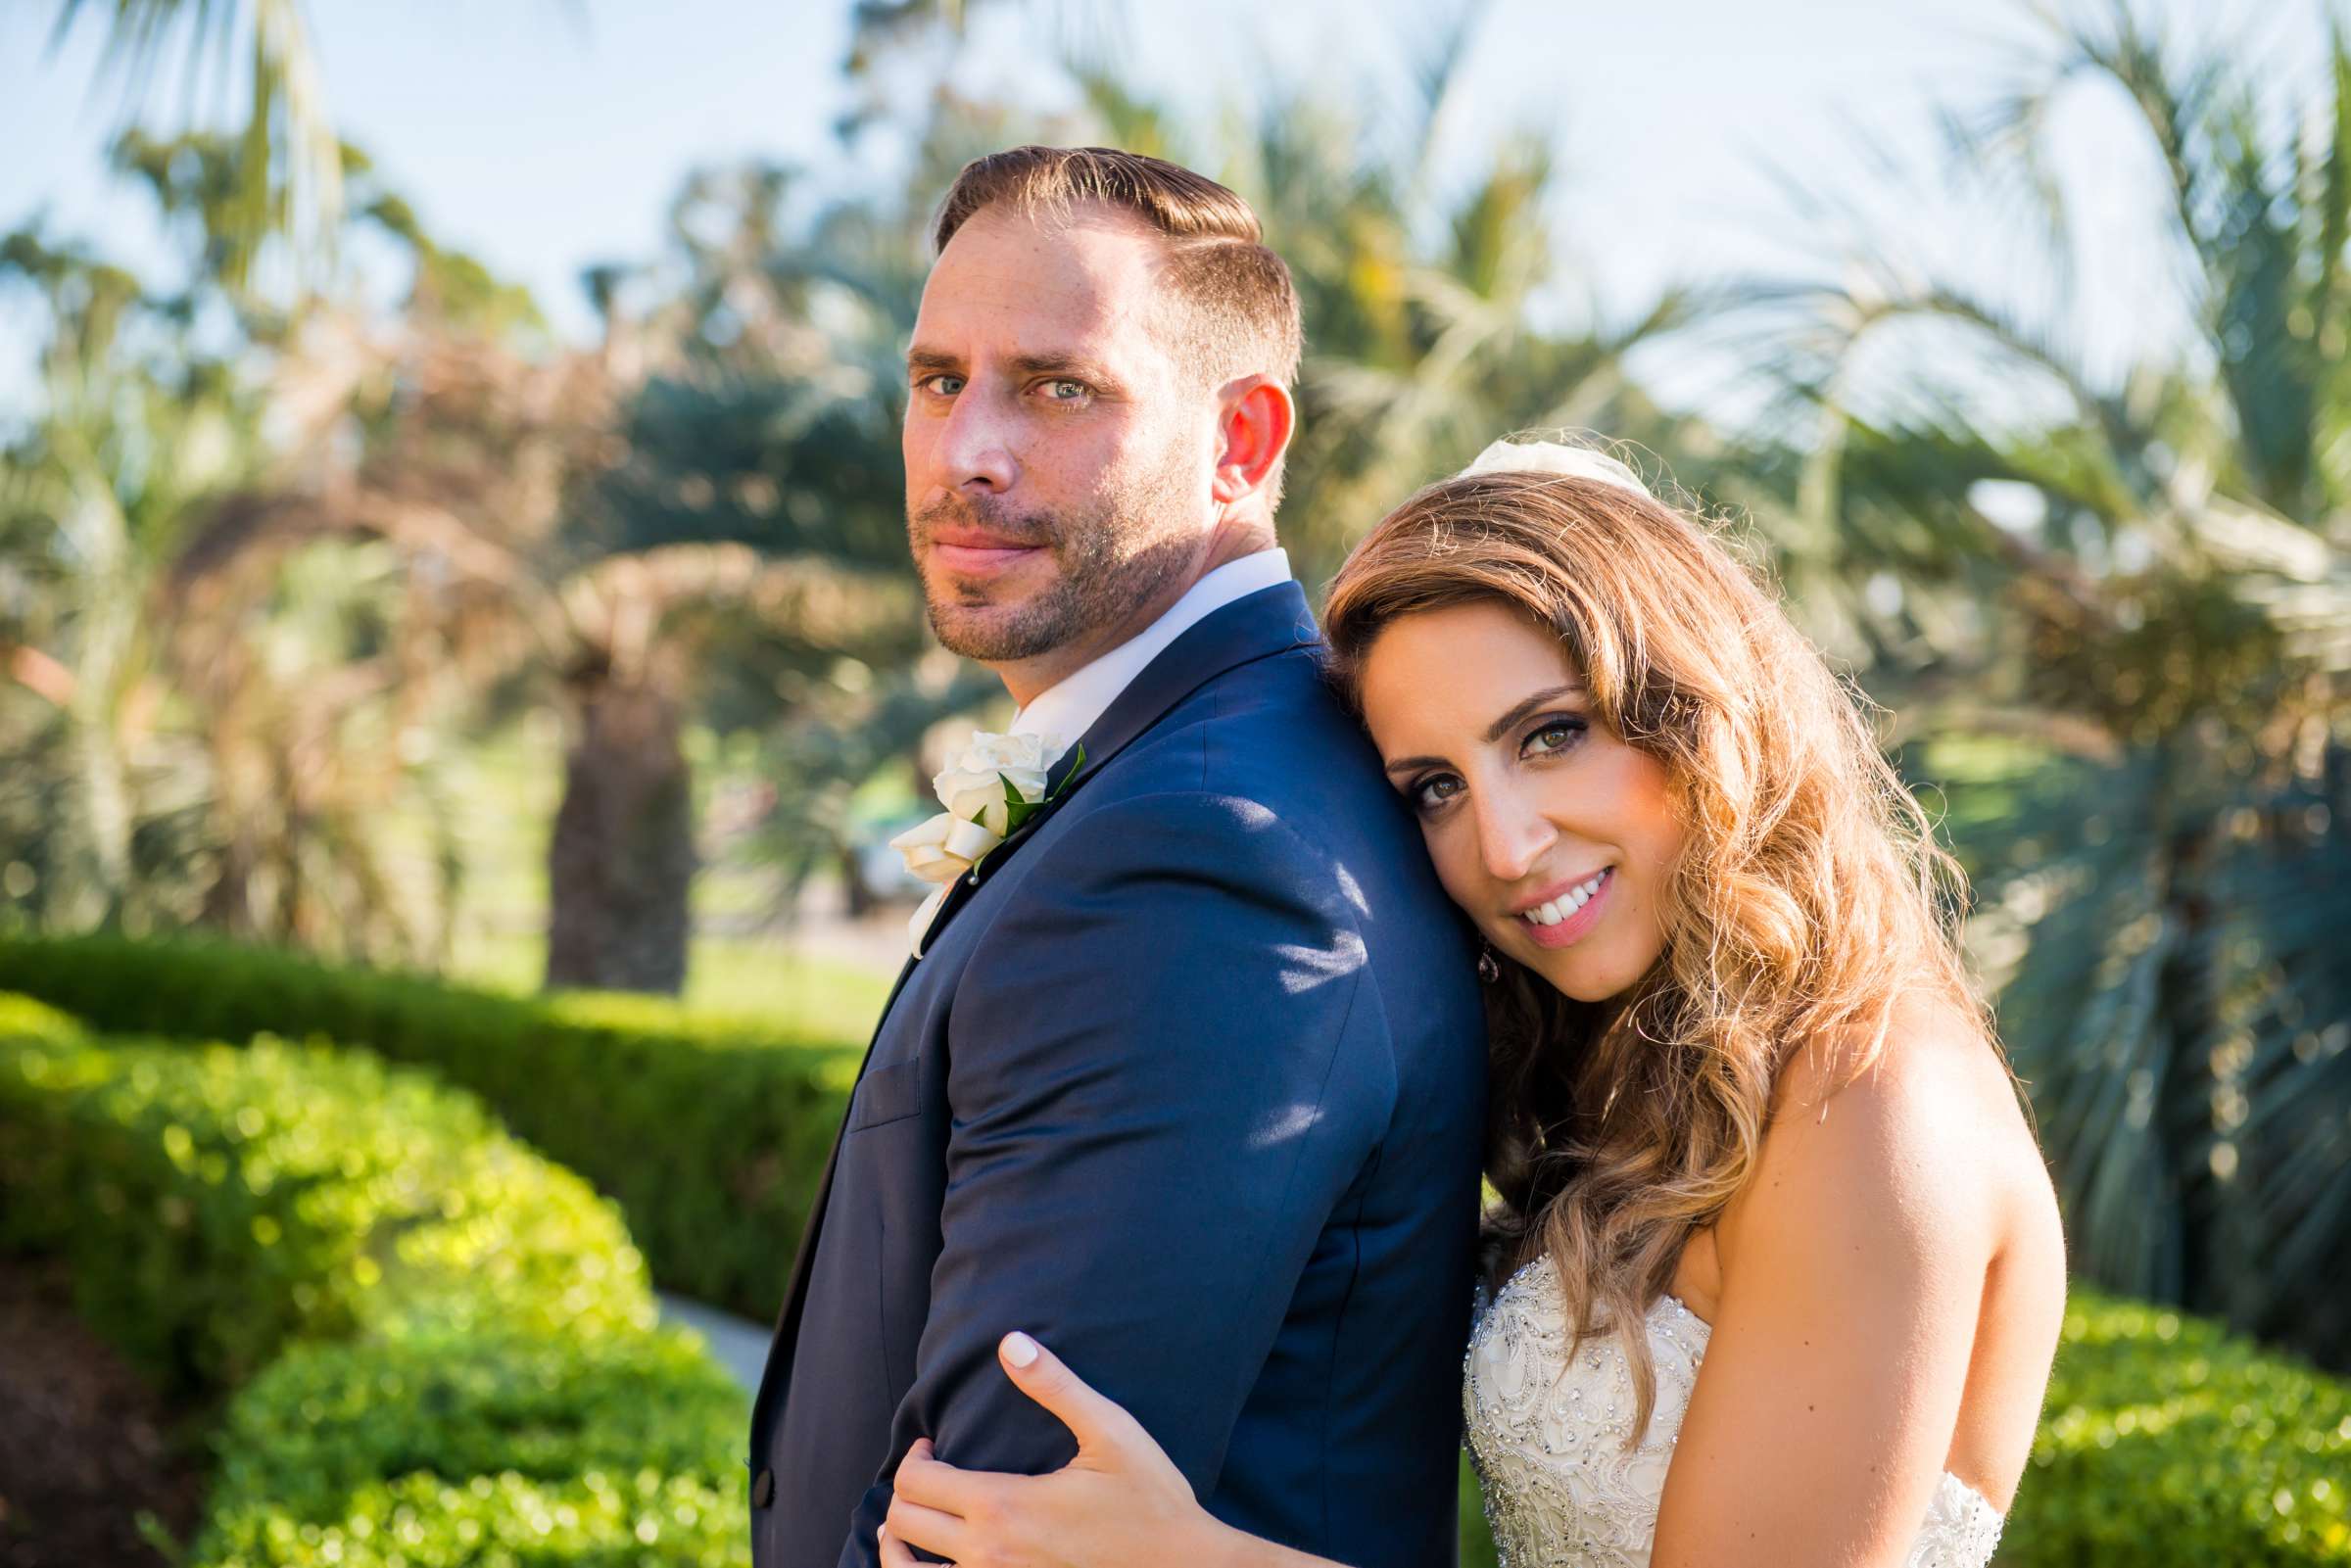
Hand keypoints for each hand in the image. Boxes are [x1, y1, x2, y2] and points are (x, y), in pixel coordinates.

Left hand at [878, 1331, 1225, 1567]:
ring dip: (899, 1545)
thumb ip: (1056, 1387)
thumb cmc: (1152, 1501)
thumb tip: (1011, 1341)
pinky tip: (937, 1564)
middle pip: (903, 1523)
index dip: (914, 1457)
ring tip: (912, 1524)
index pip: (916, 1483)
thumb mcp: (1111, 1433)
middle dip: (906, 1492)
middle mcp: (988, 1556)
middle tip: (929, 1474)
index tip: (933, 1444)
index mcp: (1004, 1507)